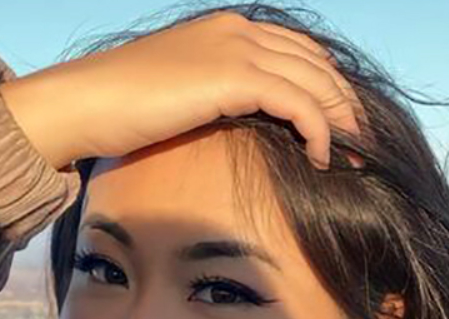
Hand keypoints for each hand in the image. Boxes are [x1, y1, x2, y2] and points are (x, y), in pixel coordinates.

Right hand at [0, 11, 363, 169]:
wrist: (83, 103)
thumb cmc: (118, 107)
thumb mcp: (177, 92)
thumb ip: (214, 94)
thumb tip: (242, 122)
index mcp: (228, 30)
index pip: (299, 53)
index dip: (328, 88)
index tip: (345, 126)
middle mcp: (239, 30)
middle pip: (317, 63)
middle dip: (347, 104)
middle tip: (365, 145)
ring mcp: (238, 47)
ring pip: (317, 81)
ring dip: (343, 121)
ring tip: (357, 157)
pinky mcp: (234, 75)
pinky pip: (299, 103)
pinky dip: (320, 130)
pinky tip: (322, 158)